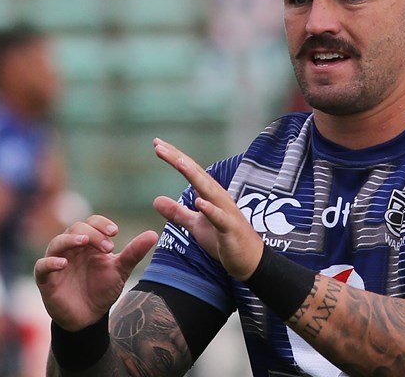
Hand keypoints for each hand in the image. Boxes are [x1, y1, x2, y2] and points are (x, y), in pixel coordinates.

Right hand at [33, 215, 158, 331]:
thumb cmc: (102, 290)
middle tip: (108, 247)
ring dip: (69, 240)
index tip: (115, 232)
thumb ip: (133, 253)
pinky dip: (50, 262)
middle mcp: (70, 249)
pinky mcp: (46, 279)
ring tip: (83, 242)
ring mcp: (56, 262)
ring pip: (57, 243)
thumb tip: (154, 234)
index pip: (90, 223)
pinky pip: (42, 266)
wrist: (89, 318)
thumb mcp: (120, 270)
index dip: (100, 224)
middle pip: (75, 229)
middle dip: (91, 234)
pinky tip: (63, 263)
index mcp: (87, 244)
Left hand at [150, 138, 264, 280]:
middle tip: (159, 145)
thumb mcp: (196, 225)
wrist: (249, 260)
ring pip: (208, 191)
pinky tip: (199, 202)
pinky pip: (219, 218)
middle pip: (196, 174)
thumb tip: (155, 200)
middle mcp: (218, 198)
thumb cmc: (223, 239)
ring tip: (178, 162)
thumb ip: (178, 212)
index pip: (190, 172)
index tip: (157, 144)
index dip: (174, 157)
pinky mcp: (230, 229)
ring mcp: (226, 212)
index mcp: (209, 194)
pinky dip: (210, 209)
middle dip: (178, 159)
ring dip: (194, 176)